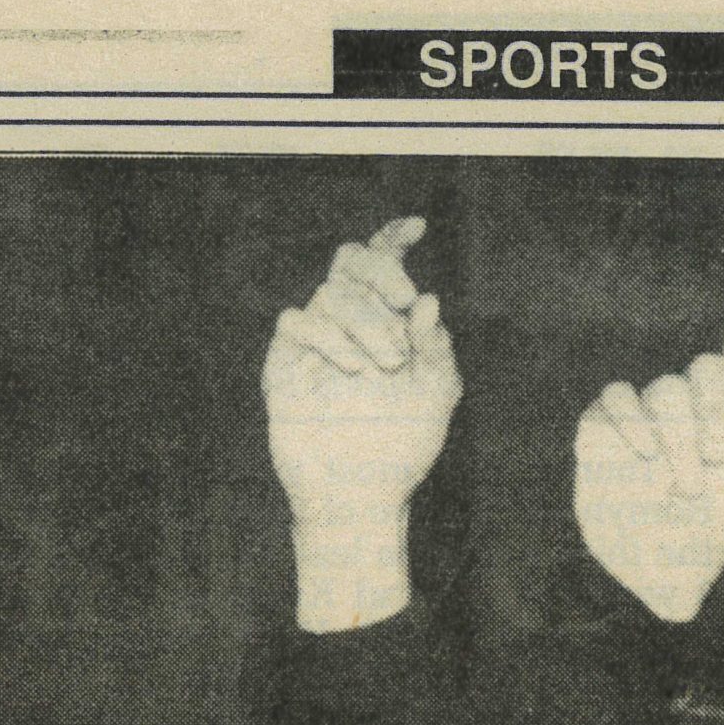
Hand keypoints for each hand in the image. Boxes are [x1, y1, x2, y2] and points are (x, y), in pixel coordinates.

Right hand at [264, 217, 461, 629]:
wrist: (362, 497)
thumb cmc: (401, 449)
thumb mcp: (435, 399)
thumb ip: (437, 351)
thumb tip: (429, 302)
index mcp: (386, 323)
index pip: (385, 267)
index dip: (394, 239)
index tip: (416, 227)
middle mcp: (349, 324)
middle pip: (351, 262)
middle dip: (381, 269)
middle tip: (405, 301)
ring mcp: (316, 341)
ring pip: (331, 293)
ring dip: (367, 320)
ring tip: (389, 364)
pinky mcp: (286, 363)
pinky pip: (298, 322)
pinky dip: (330, 337)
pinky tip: (354, 368)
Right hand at [575, 213, 723, 623]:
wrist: (654, 578)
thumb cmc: (705, 541)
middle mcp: (689, 406)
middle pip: (702, 370)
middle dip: (714, 413)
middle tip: (713, 464)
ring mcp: (643, 417)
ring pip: (661, 391)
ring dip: (674, 436)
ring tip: (678, 483)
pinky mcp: (602, 431)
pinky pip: (614, 404)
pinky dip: (628, 426)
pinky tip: (637, 458)